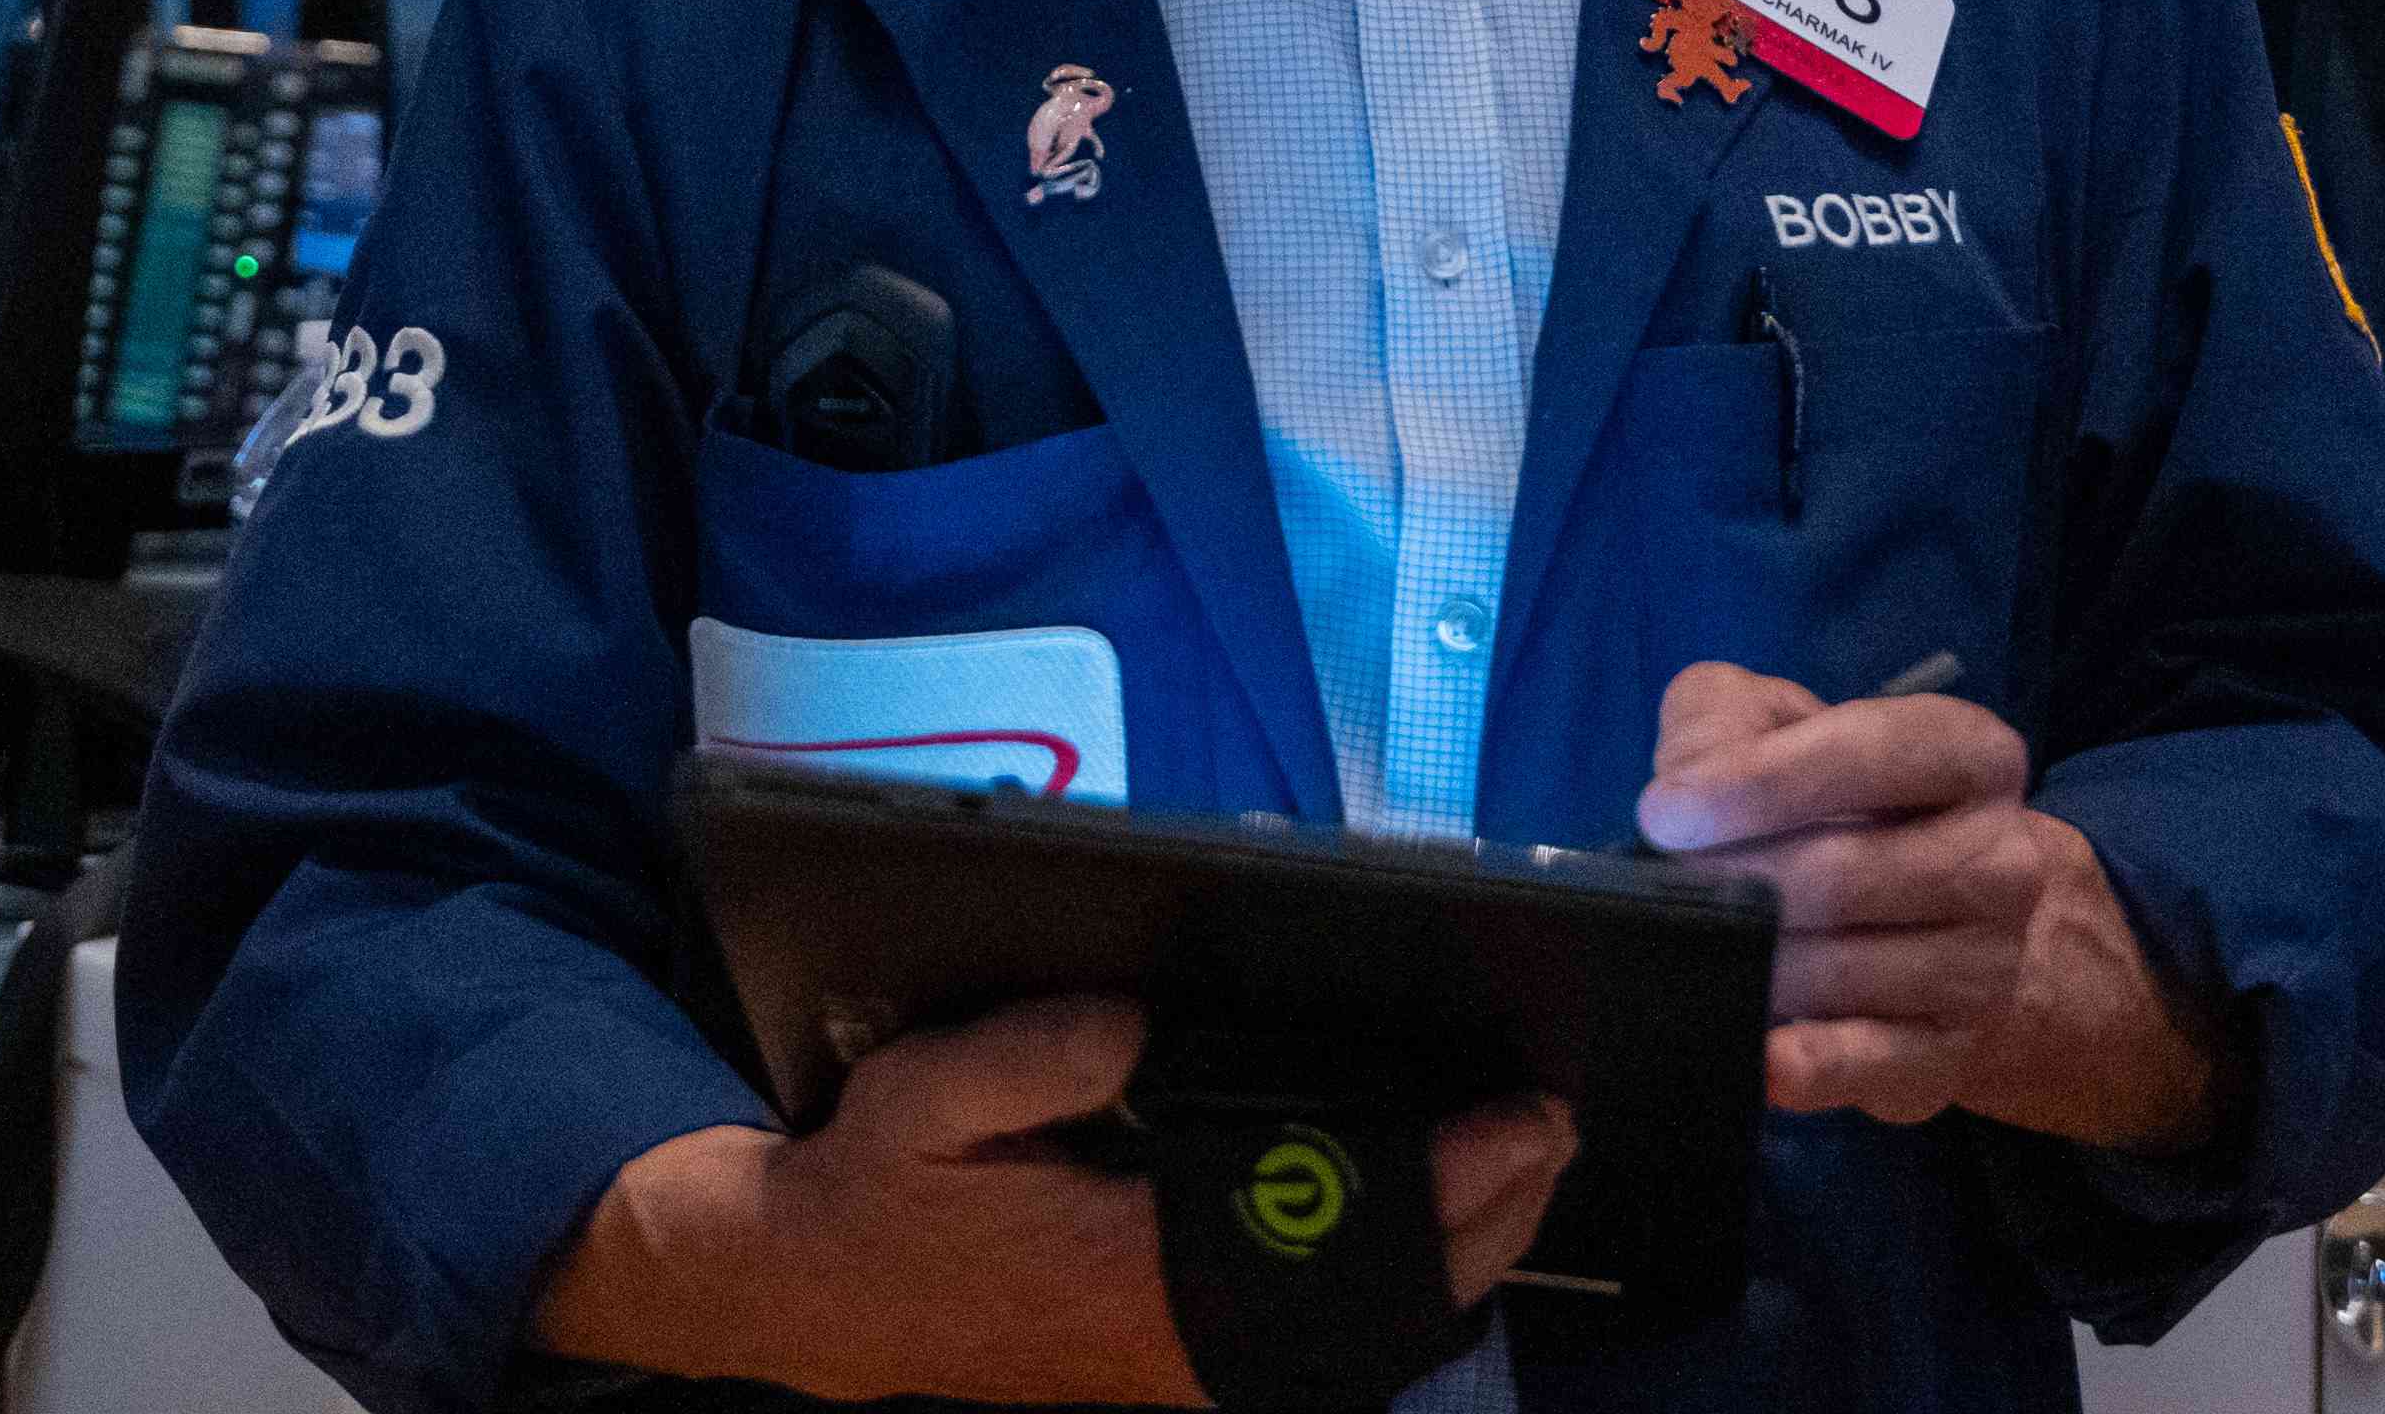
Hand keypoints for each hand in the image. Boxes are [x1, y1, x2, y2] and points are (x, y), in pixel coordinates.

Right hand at [528, 996, 1576, 1402]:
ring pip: (1357, 1334)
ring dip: (1454, 1258)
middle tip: (1555, 1127)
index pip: (1328, 1232)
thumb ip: (1033, 1052)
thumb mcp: (925, 1094)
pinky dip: (1395, 1292)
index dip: (1442, 1183)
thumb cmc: (881, 1185)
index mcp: (1129, 1269)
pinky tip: (1437, 1240)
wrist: (829, 1292)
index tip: (1518, 1123)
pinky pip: (1317, 1341)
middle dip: (1485, 1217)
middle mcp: (1175, 1342)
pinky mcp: (1177, 1366)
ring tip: (1525, 1171)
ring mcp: (1182, 1368)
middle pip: (1373, 1301)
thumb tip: (1140, 1016)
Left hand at [1635, 662, 2225, 1152]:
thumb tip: (1684, 790)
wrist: (1943, 926)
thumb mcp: (1780, 727)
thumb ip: (1724, 720)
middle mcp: (2001, 858)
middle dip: (1739, 882)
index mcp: (1971, 755)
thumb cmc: (1839, 806)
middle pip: (1846, 871)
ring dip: (1756, 964)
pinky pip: (1876, 1063)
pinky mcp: (1952, 1052)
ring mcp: (1987, 964)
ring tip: (1694, 950)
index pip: (1871, 751)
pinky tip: (1762, 1055)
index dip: (1760, 780)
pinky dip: (1814, 1065)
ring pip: (1847, 969)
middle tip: (1663, 892)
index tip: (1664, 813)